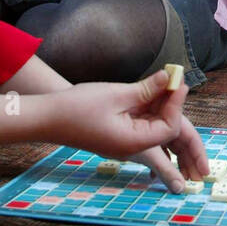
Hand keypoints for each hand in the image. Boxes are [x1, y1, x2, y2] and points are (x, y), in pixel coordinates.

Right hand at [51, 72, 207, 190]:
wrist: (47, 118)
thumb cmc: (77, 108)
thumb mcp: (116, 94)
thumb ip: (146, 89)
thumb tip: (170, 79)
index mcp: (133, 142)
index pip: (170, 128)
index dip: (177, 104)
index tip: (179, 83)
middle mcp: (132, 147)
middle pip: (165, 131)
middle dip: (174, 111)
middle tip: (175, 82)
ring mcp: (125, 142)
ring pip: (154, 127)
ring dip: (162, 107)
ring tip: (165, 83)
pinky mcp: (119, 135)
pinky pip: (141, 123)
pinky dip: (148, 108)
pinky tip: (150, 91)